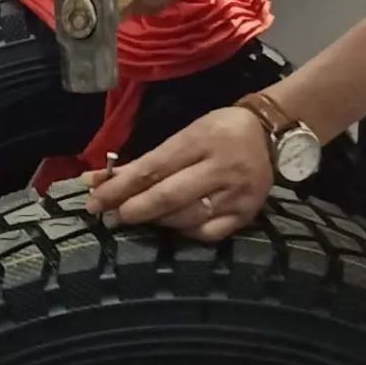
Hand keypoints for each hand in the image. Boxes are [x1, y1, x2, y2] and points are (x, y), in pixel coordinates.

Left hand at [84, 107, 272, 242]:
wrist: (270, 133)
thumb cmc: (219, 131)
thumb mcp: (185, 134)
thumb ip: (146, 161)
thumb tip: (99, 179)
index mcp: (201, 140)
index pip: (153, 168)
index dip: (120, 186)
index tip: (95, 198)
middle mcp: (221, 168)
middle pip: (167, 195)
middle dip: (132, 208)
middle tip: (108, 216)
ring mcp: (236, 194)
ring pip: (185, 217)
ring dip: (154, 221)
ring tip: (134, 219)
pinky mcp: (247, 214)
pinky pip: (207, 233)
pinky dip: (182, 232)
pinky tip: (169, 227)